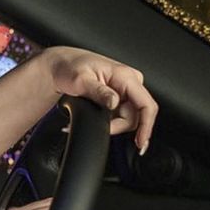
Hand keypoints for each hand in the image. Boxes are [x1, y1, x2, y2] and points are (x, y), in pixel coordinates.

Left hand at [42, 46, 157, 154]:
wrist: (62, 67)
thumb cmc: (70, 68)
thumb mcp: (81, 80)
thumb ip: (99, 92)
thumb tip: (114, 103)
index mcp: (125, 76)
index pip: (146, 104)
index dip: (146, 125)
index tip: (140, 141)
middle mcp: (130, 83)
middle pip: (135, 117)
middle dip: (117, 126)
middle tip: (97, 126)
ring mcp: (125, 92)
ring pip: (127, 119)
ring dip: (111, 125)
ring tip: (90, 119)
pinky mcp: (119, 99)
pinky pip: (120, 117)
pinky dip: (109, 123)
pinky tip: (95, 120)